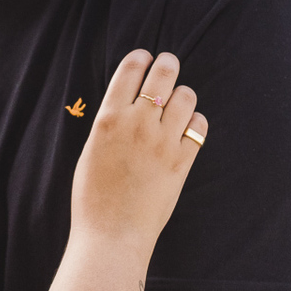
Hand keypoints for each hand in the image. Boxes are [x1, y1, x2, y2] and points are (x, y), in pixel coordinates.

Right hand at [70, 50, 206, 255]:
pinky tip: (187, 128)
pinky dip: (195, 122)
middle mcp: (137, 123)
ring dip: (183, 95)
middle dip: (167, 63)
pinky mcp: (181, 162)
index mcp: (108, 118)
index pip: (130, 70)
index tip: (145, 57)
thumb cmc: (93, 195)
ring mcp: (162, 142)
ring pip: (185, 97)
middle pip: (162, 75)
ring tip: (178, 102)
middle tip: (168, 64)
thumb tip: (125, 103)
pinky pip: (199, 127)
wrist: (112, 233)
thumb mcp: (91, 149)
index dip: (140, 57)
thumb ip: (110, 123)